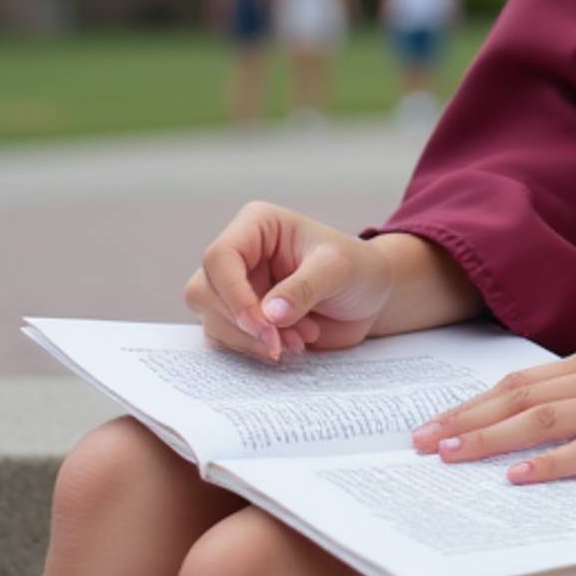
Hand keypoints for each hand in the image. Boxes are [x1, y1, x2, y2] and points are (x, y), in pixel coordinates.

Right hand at [185, 200, 395, 362]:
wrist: (370, 297)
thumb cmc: (358, 269)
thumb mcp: (339, 270)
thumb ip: (304, 287)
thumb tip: (268, 314)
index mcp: (257, 226)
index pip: (220, 258)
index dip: (233, 295)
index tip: (264, 325)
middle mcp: (239, 254)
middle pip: (204, 292)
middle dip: (243, 324)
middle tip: (283, 342)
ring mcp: (236, 287)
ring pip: (211, 320)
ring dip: (252, 341)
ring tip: (299, 341)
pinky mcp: (240, 318)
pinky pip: (225, 340)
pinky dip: (254, 350)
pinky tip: (291, 346)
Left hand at [411, 328, 575, 483]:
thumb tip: (550, 420)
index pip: (521, 379)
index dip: (474, 402)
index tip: (434, 422)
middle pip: (519, 395)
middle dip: (464, 420)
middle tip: (418, 444)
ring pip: (544, 418)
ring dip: (491, 439)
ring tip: (449, 458)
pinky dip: (551, 463)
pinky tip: (520, 478)